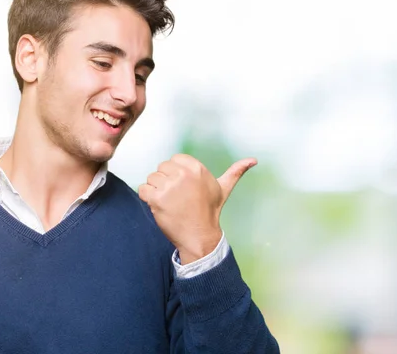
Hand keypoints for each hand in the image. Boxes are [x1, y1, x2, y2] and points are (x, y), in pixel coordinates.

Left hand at [138, 154, 256, 264]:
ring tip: (170, 203)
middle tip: (177, 198)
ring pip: (151, 178)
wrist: (200, 236)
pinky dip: (147, 198)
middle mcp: (183, 174)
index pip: (173, 160)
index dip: (175, 173)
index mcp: (196, 168)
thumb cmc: (210, 211)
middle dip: (165, 181)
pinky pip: (143, 189)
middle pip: (161, 168)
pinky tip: (159, 206)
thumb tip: (253, 160)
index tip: (184, 188)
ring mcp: (170, 186)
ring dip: (156, 191)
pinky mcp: (157, 199)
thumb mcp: (224, 189)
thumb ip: (235, 172)